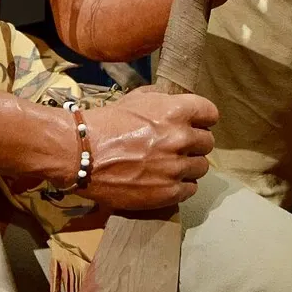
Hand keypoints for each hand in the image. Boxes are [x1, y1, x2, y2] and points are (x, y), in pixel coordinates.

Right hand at [81, 86, 217, 211]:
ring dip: (189, 165)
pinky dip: (181, 185)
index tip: (195, 123)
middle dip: (194, 142)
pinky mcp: (168, 193)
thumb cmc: (106, 122)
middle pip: (208, 142)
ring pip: (201, 167)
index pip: (210, 113)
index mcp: (176, 111)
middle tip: (178, 145)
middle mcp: (181, 138)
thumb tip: (175, 101)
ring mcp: (176, 168)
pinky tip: (166, 180)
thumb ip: (161, 99)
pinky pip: (190, 189)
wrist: (81, 152)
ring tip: (171, 165)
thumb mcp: (135, 98)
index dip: (202, 118)